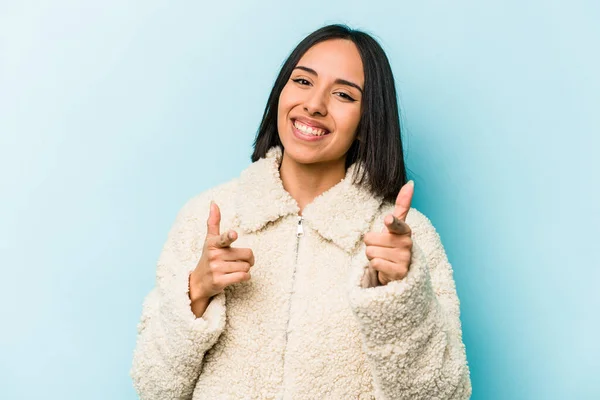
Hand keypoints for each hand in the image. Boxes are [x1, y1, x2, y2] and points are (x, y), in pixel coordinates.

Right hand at [189, 201, 254, 316]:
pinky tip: (239, 277)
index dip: (230, 236)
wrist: (198, 283)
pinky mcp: (219, 282)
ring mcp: (216, 269)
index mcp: (213, 243)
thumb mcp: (209, 240)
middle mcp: (214, 255)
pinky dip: (246, 277)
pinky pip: (243, 276)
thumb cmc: (208, 258)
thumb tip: (213, 202)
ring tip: (235, 269)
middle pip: (247, 254)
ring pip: (246, 266)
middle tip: (241, 260)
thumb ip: (213, 222)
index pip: (224, 238)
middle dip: (249, 259)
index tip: (233, 234)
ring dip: (246, 269)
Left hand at [362, 180, 413, 286]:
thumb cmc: (393, 245)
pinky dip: (375, 266)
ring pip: (371, 252)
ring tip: (384, 259)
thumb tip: (410, 183)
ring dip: (372, 256)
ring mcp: (405, 258)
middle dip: (371, 245)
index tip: (387, 220)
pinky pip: (375, 263)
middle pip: (370, 239)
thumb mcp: (394, 226)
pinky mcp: (400, 272)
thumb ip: (402, 205)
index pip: (395, 223)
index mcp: (405, 230)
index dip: (390, 222)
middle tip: (382, 250)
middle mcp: (407, 243)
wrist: (398, 271)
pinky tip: (385, 268)